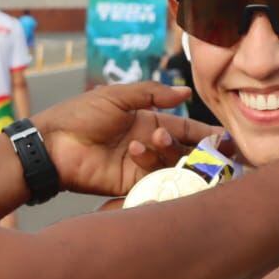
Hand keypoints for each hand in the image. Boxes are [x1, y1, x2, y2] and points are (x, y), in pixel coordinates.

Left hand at [33, 82, 217, 198]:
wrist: (52, 145)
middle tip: (204, 146)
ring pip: (170, 165)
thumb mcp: (115, 95)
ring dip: (165, 151)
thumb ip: (151, 93)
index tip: (225, 138)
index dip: (205, 134)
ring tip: (149, 139)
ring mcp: (140, 167)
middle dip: (197, 149)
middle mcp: (148, 145)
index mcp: (146, 122)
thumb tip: (186, 93)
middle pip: (183, 151)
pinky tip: (139, 153)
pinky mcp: (130, 185)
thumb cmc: (79, 115)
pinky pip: (154, 181)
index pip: (184, 129)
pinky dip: (153, 169)